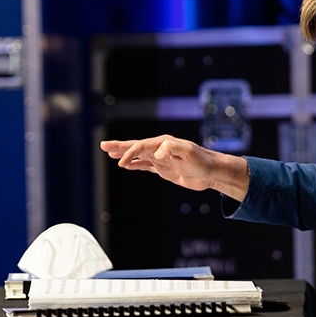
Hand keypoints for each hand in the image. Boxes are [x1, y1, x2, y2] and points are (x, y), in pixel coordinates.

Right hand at [100, 136, 249, 200]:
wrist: (212, 173)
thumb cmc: (203, 161)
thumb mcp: (190, 153)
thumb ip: (173, 149)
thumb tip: (157, 152)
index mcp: (164, 143)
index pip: (142, 146)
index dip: (130, 153)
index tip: (121, 163)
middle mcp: (161, 149)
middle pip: (136, 147)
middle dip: (119, 147)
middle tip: (103, 146)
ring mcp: (161, 159)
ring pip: (138, 156)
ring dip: (124, 155)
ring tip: (109, 154)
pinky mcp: (165, 169)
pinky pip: (145, 166)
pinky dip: (135, 165)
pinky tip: (126, 166)